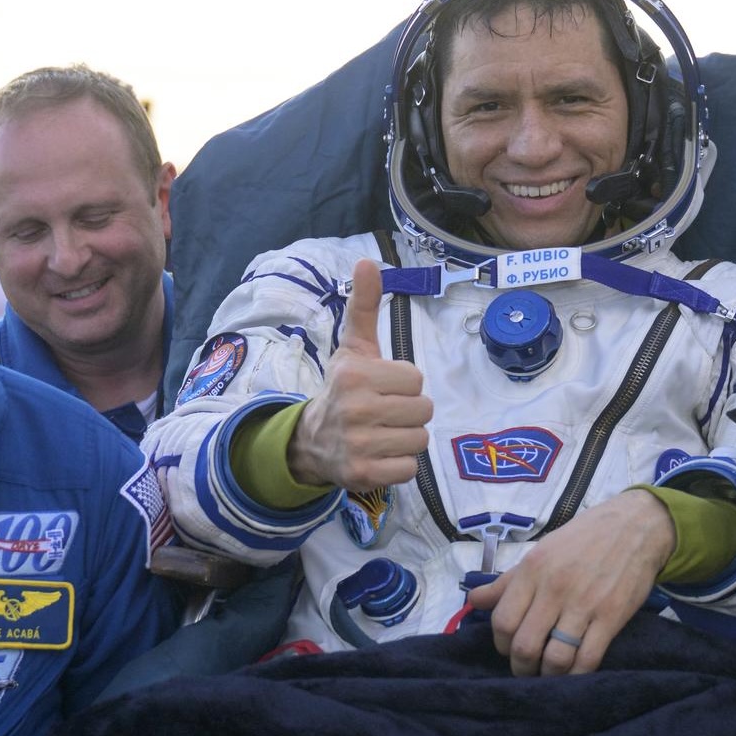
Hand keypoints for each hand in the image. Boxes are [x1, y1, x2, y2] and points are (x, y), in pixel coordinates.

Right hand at [285, 259, 431, 489]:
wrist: (312, 441)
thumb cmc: (344, 389)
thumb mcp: (354, 348)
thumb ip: (363, 306)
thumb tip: (367, 261)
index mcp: (355, 374)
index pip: (416, 379)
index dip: (404, 385)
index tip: (382, 389)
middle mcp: (355, 408)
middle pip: (423, 410)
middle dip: (409, 412)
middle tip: (383, 413)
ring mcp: (358, 444)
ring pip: (419, 439)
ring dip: (405, 438)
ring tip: (382, 433)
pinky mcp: (363, 474)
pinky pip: (409, 469)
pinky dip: (399, 465)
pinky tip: (379, 455)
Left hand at [465, 489, 676, 676]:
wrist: (635, 526)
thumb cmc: (583, 538)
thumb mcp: (540, 552)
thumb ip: (507, 581)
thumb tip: (474, 601)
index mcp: (533, 570)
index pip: (502, 621)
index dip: (500, 643)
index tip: (508, 648)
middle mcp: (555, 588)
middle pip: (525, 646)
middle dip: (521, 666)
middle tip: (527, 667)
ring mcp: (585, 605)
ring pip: (555, 659)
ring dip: (548, 675)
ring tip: (548, 672)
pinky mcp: (612, 617)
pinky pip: (588, 659)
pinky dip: (577, 675)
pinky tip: (573, 672)